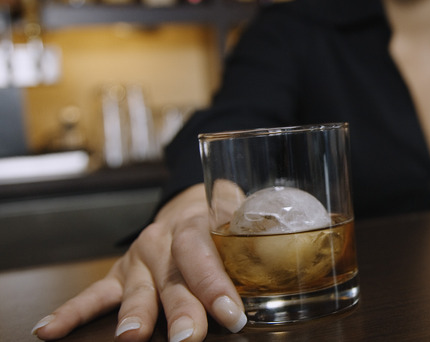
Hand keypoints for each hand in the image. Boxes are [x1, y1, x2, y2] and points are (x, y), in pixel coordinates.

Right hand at [31, 185, 246, 340]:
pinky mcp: (121, 274)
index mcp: (196, 224)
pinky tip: (49, 329)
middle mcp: (164, 241)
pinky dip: (71, 311)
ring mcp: (140, 258)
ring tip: (131, 338)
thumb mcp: (240, 215)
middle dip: (180, 309)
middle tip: (188, 337)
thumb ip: (252, 231)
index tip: (232, 314)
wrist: (189, 202)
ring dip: (135, 315)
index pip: (204, 253)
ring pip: (138, 289)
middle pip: (173, 278)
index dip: (216, 284)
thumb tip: (281, 245)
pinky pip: (95, 293)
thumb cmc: (222, 217)